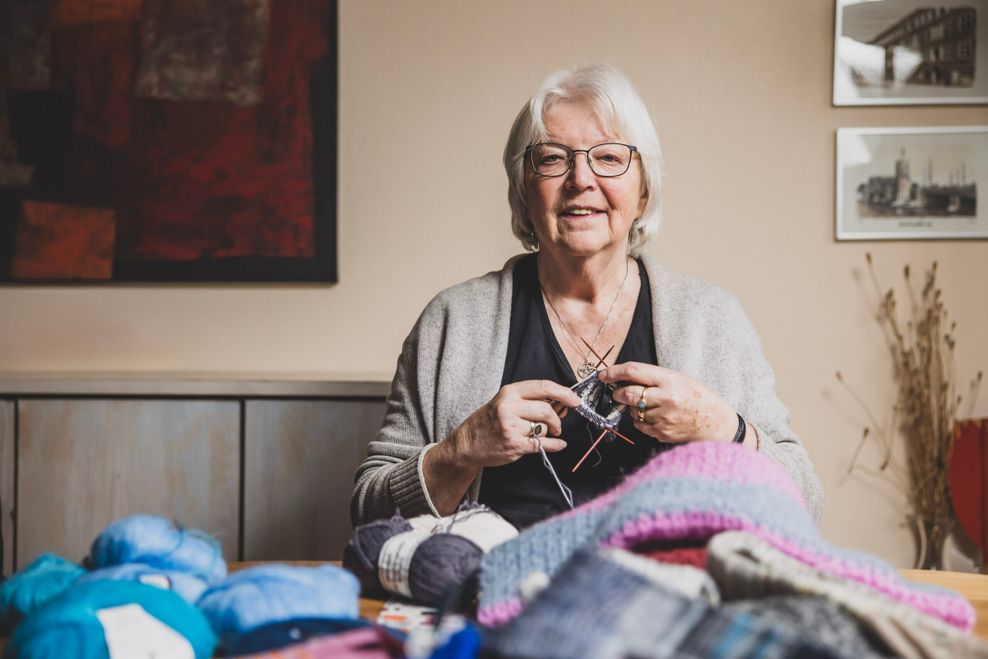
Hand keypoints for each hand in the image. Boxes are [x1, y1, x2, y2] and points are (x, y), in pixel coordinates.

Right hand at [447, 380, 582, 467]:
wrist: (467, 444)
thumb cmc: (488, 421)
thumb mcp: (505, 401)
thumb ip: (530, 400)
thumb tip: (562, 403)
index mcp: (509, 392)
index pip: (543, 387)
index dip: (563, 393)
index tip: (575, 400)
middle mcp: (509, 407)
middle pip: (547, 410)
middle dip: (556, 419)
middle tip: (556, 425)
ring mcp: (511, 427)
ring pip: (543, 428)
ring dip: (546, 433)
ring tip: (536, 434)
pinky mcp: (514, 444)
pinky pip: (543, 444)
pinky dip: (555, 445)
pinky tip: (558, 444)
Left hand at [598, 362, 736, 443]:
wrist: (716, 423)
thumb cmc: (698, 397)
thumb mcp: (678, 378)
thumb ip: (653, 378)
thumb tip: (623, 379)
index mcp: (670, 380)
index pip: (633, 371)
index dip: (613, 372)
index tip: (603, 374)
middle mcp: (666, 398)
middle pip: (628, 394)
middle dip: (618, 393)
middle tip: (618, 392)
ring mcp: (663, 418)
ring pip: (633, 411)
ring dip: (633, 408)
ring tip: (649, 405)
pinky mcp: (662, 433)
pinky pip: (640, 425)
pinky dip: (641, 420)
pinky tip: (655, 417)